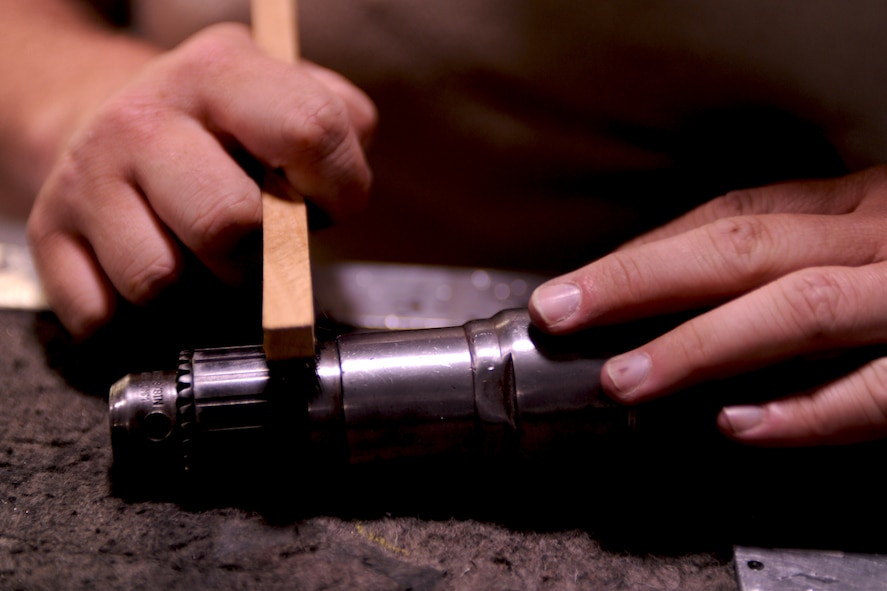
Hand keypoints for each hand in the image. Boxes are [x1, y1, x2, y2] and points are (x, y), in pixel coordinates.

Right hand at [27, 23, 375, 337]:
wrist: (109, 128)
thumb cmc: (222, 134)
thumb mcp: (286, 99)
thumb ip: (338, 128)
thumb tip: (337, 192)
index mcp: (221, 73)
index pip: (310, 131)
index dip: (340, 187)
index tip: (331, 203)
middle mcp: (144, 117)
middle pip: (229, 223)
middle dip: (258, 252)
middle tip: (253, 237)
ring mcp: (88, 176)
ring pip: (159, 281)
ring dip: (193, 286)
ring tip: (195, 250)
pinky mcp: (50, 233)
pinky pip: (102, 315)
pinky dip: (133, 315)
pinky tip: (144, 267)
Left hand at [529, 166, 886, 445]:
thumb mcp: (860, 243)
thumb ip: (782, 261)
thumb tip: (664, 296)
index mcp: (852, 207)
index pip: (730, 217)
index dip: (641, 255)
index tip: (569, 289)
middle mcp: (875, 239)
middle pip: (745, 249)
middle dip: (642, 282)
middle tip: (563, 316)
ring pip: (799, 307)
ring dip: (701, 344)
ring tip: (625, 379)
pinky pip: (877, 390)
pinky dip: (807, 411)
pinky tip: (737, 424)